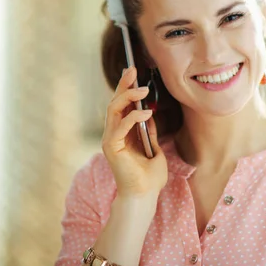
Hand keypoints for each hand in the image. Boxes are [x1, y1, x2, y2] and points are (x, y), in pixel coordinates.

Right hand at [101, 66, 167, 198]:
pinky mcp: (111, 147)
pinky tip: (145, 112)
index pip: (121, 105)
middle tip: (133, 70)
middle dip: (124, 84)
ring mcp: (111, 139)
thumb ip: (149, 132)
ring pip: (114, 109)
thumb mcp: (154, 148)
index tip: (134, 72)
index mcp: (122, 133)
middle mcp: (113, 133)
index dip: (126, 87)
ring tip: (143, 89)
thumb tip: (148, 113)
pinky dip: (132, 117)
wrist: (145, 196)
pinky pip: (120, 126)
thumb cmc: (150, 177)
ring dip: (128, 96)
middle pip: (115, 102)